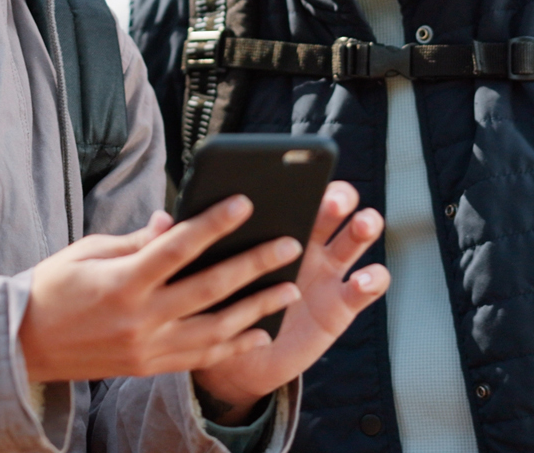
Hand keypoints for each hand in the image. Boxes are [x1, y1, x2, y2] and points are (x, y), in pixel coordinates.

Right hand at [19, 196, 307, 384]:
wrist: (23, 346)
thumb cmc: (53, 288)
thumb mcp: (88, 252)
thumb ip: (136, 241)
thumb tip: (173, 223)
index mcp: (122, 281)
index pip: (177, 247)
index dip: (213, 223)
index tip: (244, 202)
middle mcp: (139, 317)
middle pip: (210, 287)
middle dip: (255, 264)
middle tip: (290, 245)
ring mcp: (147, 347)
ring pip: (216, 327)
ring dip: (259, 308)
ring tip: (291, 289)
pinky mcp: (150, 367)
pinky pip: (201, 356)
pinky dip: (234, 344)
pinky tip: (260, 332)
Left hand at [191, 182, 387, 423]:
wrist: (235, 359)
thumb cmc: (219, 304)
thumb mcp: (196, 275)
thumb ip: (180, 247)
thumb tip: (162, 220)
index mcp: (272, 226)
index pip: (289, 192)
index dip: (298, 180)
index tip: (295, 174)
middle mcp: (306, 241)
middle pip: (330, 208)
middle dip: (336, 197)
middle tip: (331, 198)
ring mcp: (327, 271)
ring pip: (354, 239)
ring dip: (362, 228)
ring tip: (362, 224)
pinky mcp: (341, 304)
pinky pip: (366, 287)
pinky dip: (372, 279)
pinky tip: (364, 278)